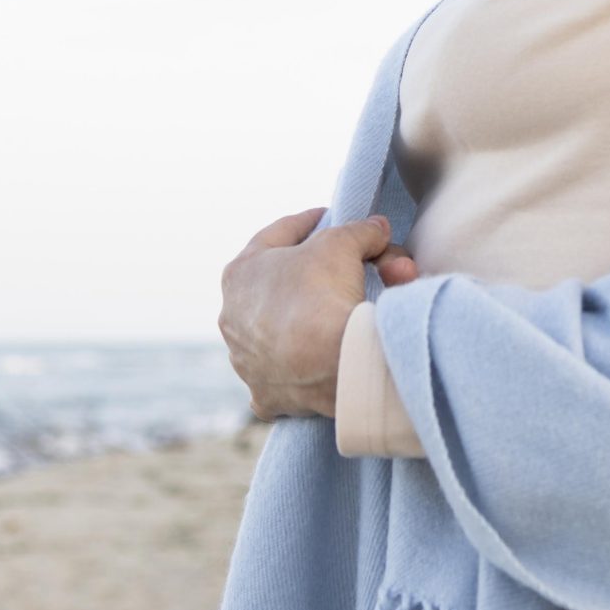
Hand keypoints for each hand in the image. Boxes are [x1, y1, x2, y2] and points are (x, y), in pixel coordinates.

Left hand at [217, 205, 422, 421]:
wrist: (330, 363)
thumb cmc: (323, 293)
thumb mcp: (343, 243)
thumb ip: (359, 231)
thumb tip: (376, 229)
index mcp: (240, 273)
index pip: (279, 235)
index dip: (310, 222)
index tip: (330, 217)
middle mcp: (233, 317)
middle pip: (284, 285)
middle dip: (321, 272)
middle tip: (351, 266)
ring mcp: (245, 359)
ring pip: (283, 330)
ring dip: (311, 318)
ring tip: (343, 313)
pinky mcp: (265, 392)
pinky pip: (284, 375)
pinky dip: (303, 367)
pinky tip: (320, 361)